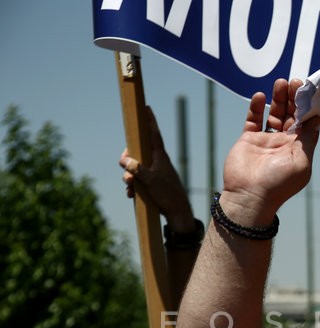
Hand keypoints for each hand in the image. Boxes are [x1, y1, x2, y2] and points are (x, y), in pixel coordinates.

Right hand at [118, 107, 194, 231]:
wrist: (178, 213)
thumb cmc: (167, 194)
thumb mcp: (149, 180)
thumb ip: (136, 168)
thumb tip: (124, 160)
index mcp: (160, 156)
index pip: (153, 134)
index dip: (149, 120)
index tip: (146, 106)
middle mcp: (157, 162)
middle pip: (137, 153)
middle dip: (127, 161)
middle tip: (126, 169)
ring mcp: (155, 173)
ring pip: (135, 168)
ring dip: (129, 178)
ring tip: (130, 187)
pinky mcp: (153, 184)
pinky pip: (137, 181)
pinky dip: (133, 187)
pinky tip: (131, 195)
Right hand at [220, 78, 319, 218]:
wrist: (249, 196)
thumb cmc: (278, 184)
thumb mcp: (301, 162)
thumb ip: (308, 139)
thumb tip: (316, 119)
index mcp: (299, 149)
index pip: (306, 123)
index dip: (308, 108)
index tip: (310, 91)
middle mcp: (284, 143)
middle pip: (291, 115)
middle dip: (293, 98)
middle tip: (295, 81)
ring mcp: (266, 140)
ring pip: (274, 114)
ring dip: (278, 98)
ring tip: (280, 83)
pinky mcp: (249, 139)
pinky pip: (253, 119)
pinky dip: (256, 107)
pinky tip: (260, 96)